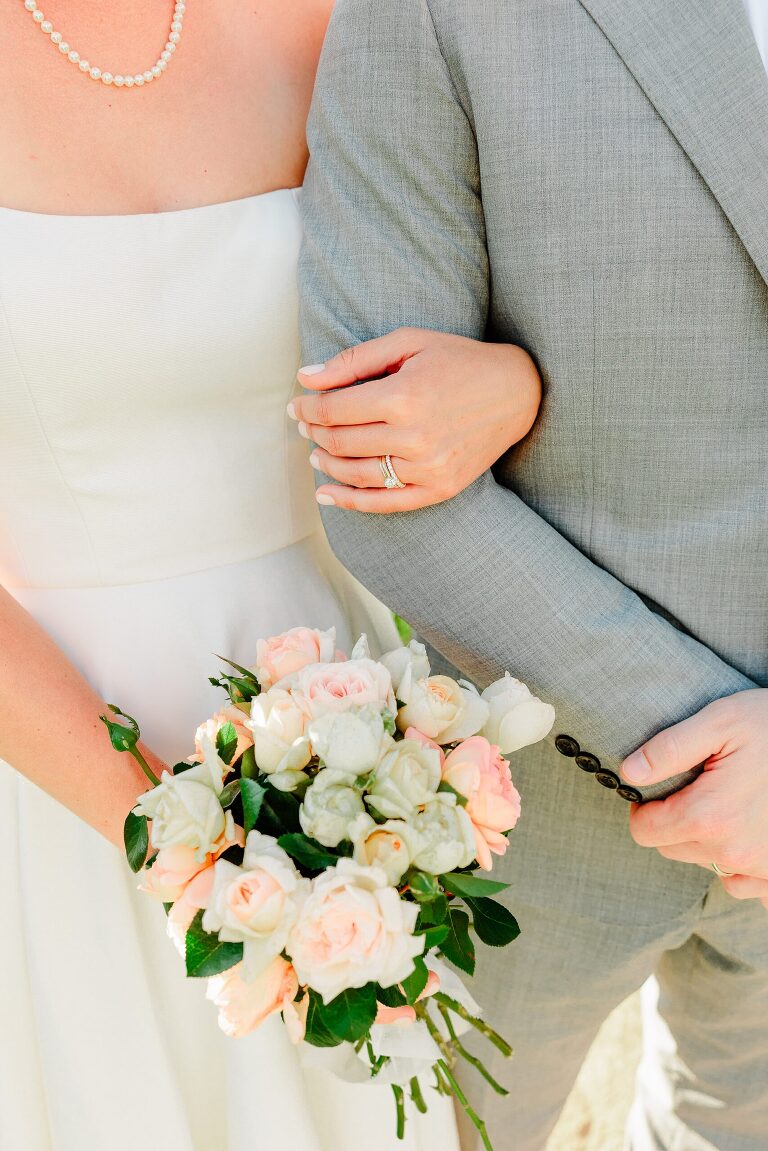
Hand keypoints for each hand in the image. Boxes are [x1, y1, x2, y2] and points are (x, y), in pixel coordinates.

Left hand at [289, 328, 540, 511]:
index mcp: (403, 396)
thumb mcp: (408, 343)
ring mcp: (427, 468)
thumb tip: (305, 378)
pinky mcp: (438, 488)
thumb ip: (354, 360)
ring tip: (316, 452)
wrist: (516, 393)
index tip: (296, 405)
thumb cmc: (458, 360)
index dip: (306, 409)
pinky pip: (384, 503)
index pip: (333, 411)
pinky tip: (326, 494)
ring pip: (355, 474)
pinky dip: (349, 502)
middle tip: (305, 425)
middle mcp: (414, 437)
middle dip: (313, 433)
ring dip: (326, 464)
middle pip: (339, 443)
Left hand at [624, 690, 767, 907]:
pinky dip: (743, 865)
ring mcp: (762, 870)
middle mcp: (733, 853)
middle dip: (677, 821)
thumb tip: (628, 772)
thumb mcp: (721, 720)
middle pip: (673, 848)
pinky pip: (746, 886)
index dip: (645, 807)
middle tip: (704, 787)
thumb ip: (669, 748)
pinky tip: (752, 832)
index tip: (663, 787)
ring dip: (710, 842)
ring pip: (707, 865)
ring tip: (733, 803)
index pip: (644, 831)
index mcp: (708, 817)